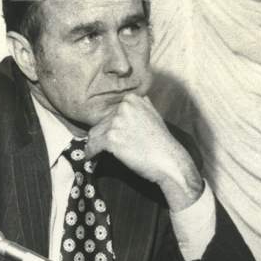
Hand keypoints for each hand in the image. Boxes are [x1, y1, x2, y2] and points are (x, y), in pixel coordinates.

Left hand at [86, 94, 203, 211]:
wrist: (169, 161)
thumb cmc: (161, 142)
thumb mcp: (153, 115)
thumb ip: (140, 107)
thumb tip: (128, 103)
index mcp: (131, 99)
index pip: (109, 112)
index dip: (107, 126)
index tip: (108, 135)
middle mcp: (123, 108)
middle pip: (100, 123)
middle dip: (100, 136)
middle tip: (101, 148)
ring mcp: (116, 122)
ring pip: (94, 134)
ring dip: (94, 145)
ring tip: (96, 154)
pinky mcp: (111, 138)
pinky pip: (92, 146)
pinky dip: (90, 153)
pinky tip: (92, 158)